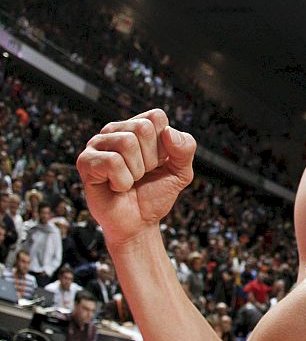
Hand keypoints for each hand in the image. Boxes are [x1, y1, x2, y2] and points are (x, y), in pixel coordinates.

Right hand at [76, 109, 195, 245]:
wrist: (138, 223)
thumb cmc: (155, 193)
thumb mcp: (181, 171)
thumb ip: (185, 148)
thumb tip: (169, 132)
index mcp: (137, 126)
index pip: (156, 117)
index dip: (164, 145)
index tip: (158, 162)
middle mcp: (115, 130)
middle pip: (142, 128)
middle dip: (151, 159)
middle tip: (142, 174)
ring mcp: (98, 144)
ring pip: (127, 143)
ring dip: (136, 171)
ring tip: (130, 180)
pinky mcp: (85, 162)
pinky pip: (112, 162)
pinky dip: (122, 181)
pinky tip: (116, 186)